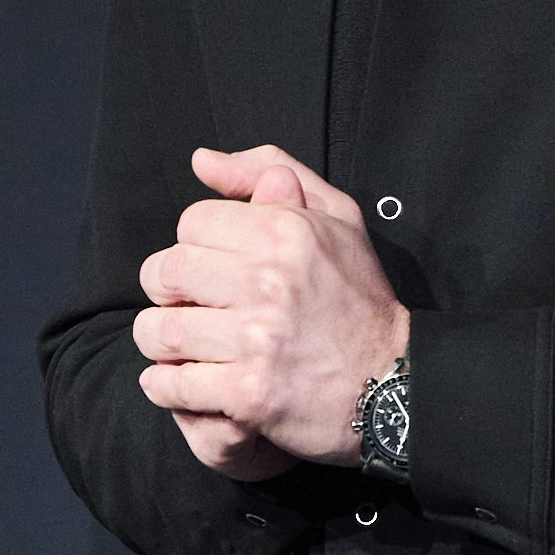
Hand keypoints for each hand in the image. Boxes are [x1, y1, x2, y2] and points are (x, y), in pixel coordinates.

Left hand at [133, 145, 412, 479]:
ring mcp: (257, 340)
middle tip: (184, 306)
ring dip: (160, 341)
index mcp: (284, 230)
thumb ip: (269, 171)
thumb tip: (203, 160)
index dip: (194, 245)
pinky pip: (172, 384)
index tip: (210, 268)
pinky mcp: (249, 394)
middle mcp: (268, 280)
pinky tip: (185, 382)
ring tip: (181, 347)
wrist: (394, 382)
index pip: (191, 223)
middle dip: (165, 291)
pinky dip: (166, 386)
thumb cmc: (360, 297)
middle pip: (166, 272)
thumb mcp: (335, 217)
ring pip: (159, 331)